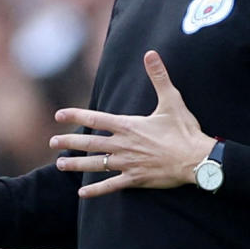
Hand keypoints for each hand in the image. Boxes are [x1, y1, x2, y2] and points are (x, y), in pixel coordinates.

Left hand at [50, 50, 214, 198]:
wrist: (197, 159)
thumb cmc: (184, 130)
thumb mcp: (172, 100)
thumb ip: (159, 77)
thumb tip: (151, 54)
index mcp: (128, 125)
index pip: (95, 119)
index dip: (75, 116)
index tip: (58, 115)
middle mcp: (123, 145)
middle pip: (90, 143)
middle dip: (69, 142)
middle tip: (52, 142)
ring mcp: (127, 163)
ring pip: (95, 165)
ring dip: (76, 165)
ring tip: (59, 165)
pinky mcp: (135, 179)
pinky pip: (111, 186)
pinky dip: (96, 191)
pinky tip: (83, 194)